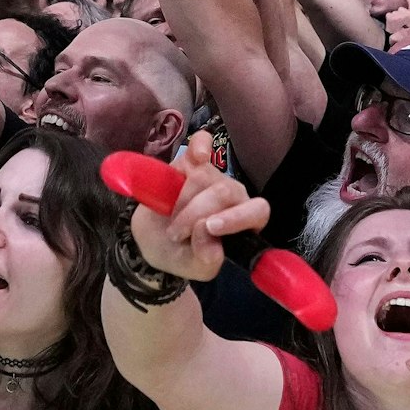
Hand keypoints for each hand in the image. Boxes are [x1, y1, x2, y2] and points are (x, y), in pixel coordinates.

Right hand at [124, 132, 269, 283]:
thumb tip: (208, 236)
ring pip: (204, 176)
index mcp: (244, 223)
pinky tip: (196, 157)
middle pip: (224, 191)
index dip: (237, 217)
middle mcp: (234, 197)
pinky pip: (202, 142)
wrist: (151, 241)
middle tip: (176, 234)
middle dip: (195, 213)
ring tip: (172, 221)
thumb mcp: (194, 267)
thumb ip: (207, 258)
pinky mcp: (191, 161)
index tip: (210, 227)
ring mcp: (214, 176)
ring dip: (181, 201)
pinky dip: (200, 145)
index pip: (258, 211)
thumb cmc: (179, 254)